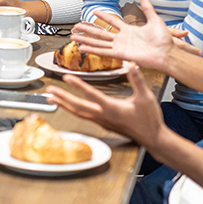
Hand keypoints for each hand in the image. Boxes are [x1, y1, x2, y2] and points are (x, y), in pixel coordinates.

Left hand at [46, 65, 166, 147]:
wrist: (152, 138)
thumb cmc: (149, 120)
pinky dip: (72, 109)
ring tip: (51, 98)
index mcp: (112, 109)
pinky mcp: (103, 124)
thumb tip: (131, 64)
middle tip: (50, 91)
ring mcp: (102, 121)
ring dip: (64, 105)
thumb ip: (137, 80)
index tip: (67, 78)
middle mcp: (104, 116)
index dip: (78, 86)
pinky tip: (67, 106)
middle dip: (62, 98)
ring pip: (78, 113)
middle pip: (78, 107)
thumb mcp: (146, 97)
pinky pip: (83, 116)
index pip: (91, 95)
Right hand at [71, 0, 197, 70]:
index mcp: (129, 30)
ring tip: (74, 37)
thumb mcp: (155, 21)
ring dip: (86, 40)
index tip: (94, 11)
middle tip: (76, 26)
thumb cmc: (164, 41)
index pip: (112, 21)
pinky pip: (104, 52)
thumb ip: (148, 10)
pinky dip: (93, 50)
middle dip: (88, 29)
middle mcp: (122, 39)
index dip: (103, 16)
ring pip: (99, 42)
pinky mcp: (121, 54)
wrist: (167, 53)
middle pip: (101, 33)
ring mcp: (120, 47)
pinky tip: (83, 48)